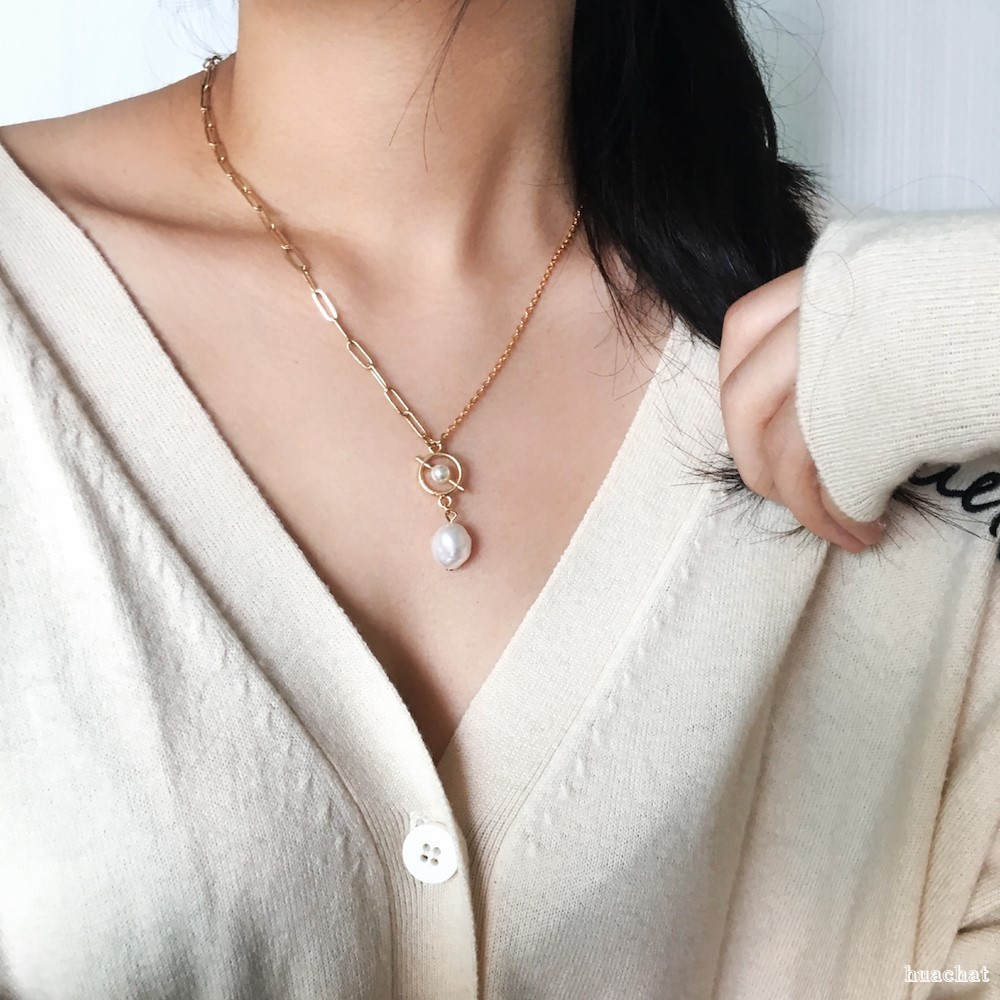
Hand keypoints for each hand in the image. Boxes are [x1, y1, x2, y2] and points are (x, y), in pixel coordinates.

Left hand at [718, 268, 885, 553]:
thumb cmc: (987, 303)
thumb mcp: (904, 299)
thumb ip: (850, 334)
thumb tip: (817, 407)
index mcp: (830, 271)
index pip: (742, 329)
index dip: (739, 390)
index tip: (759, 427)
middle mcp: (823, 309)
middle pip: (744, 401)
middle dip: (756, 462)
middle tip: (784, 495)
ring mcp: (844, 360)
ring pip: (786, 449)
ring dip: (806, 505)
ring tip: (842, 528)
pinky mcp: (878, 414)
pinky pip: (832, 478)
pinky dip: (840, 514)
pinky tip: (865, 526)